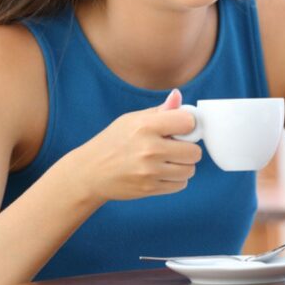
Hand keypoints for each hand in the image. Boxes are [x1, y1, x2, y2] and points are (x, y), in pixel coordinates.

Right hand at [64, 88, 202, 202]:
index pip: (188, 122)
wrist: (90, 172)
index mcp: (145, 127)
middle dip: (189, 148)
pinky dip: (176, 179)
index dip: (188, 124)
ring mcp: (149, 171)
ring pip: (190, 169)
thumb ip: (160, 110)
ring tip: (170, 160)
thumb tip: (178, 96)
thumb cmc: (113, 141)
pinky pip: (181, 185)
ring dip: (184, 165)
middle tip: (176, 147)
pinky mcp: (149, 188)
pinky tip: (163, 172)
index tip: (181, 127)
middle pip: (194, 151)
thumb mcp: (132, 119)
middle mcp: (149, 149)